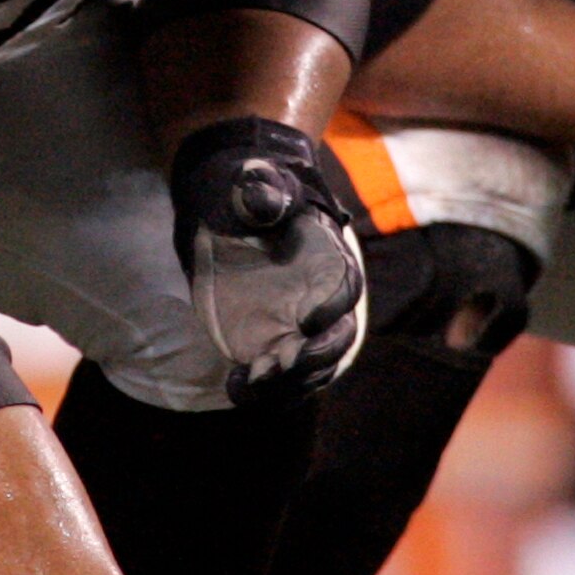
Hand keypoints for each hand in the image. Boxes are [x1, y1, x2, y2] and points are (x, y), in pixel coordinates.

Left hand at [170, 119, 366, 402]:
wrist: (228, 207)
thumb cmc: (248, 190)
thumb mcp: (251, 182)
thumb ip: (263, 191)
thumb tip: (263, 199)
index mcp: (328, 258)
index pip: (346, 287)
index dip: (333, 306)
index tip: (306, 321)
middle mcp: (322, 299)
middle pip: (337, 339)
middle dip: (312, 358)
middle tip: (275, 366)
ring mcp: (298, 327)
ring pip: (312, 368)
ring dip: (287, 384)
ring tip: (248, 386)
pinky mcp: (272, 344)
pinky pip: (283, 378)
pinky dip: (267, 391)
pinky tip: (235, 387)